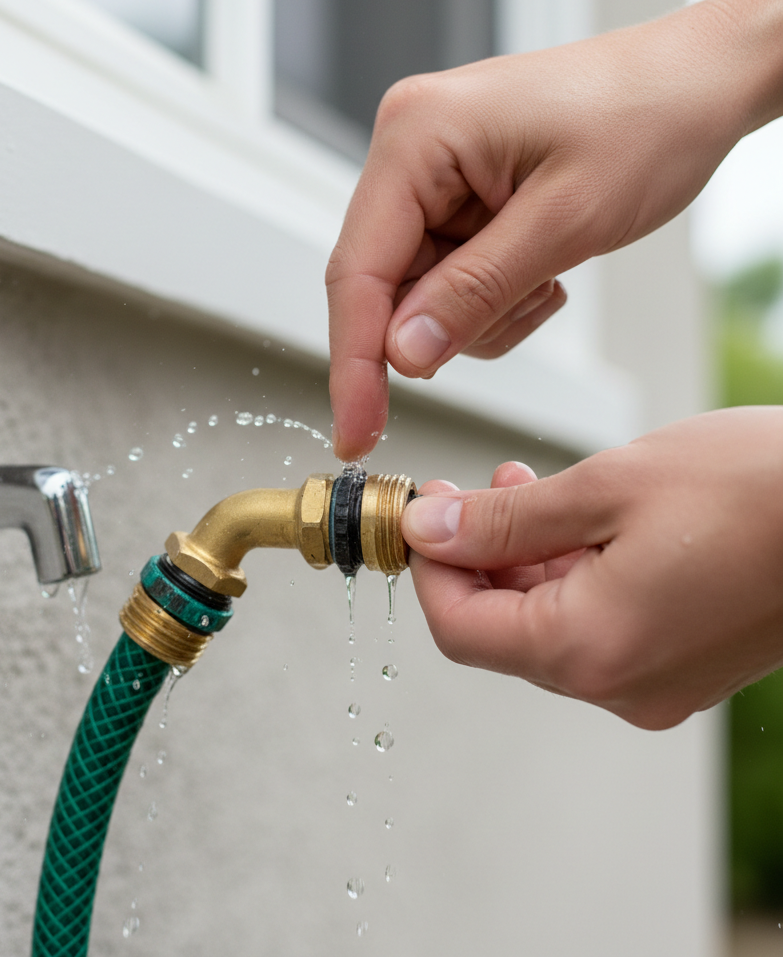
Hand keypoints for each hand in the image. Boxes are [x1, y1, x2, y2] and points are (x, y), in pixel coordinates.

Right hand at [327, 0, 782, 460]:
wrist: (699, 83)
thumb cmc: (649, 118)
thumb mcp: (566, 219)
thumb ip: (475, 292)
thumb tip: (402, 355)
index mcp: (417, 136)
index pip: (358, 272)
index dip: (354, 364)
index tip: (355, 432)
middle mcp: (410, 153)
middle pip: (385, 289)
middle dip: (448, 325)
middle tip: (521, 308)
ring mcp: (431, 180)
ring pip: (420, 299)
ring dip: (484, 314)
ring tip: (548, 273)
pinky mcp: (455, 203)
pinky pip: (450, 287)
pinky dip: (496, 301)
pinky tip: (542, 268)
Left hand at [401, 408, 782, 728]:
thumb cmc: (757, 489)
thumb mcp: (607, 487)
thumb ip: (505, 521)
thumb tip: (429, 530)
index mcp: (592, 651)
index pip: (461, 630)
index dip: (429, 570)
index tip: (422, 513)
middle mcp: (620, 686)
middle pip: (500, 632)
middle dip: (473, 559)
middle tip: (466, 491)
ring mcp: (655, 683)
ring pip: (545, 626)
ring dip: (519, 559)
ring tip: (519, 486)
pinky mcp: (680, 664)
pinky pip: (594, 627)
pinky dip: (567, 575)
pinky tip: (568, 519)